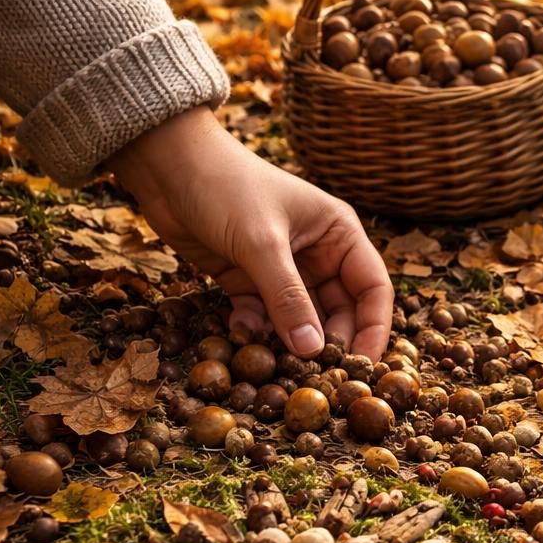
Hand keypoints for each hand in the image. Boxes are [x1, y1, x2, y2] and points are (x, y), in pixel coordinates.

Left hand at [108, 107, 393, 360]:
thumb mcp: (262, 244)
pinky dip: (255, 329)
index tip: (364, 365)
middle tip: (317, 376)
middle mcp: (317, 254)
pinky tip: (241, 332)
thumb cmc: (227, 188)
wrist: (167, 166)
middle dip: (327, 342)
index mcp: (338, 234)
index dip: (374, 327)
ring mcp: (281, 269)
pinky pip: (262, 317)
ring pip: (298, 319)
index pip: (372, 288)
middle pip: (338, 310)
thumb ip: (288, 299)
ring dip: (288, 341)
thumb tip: (313, 351)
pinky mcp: (247, 280)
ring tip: (277, 363)